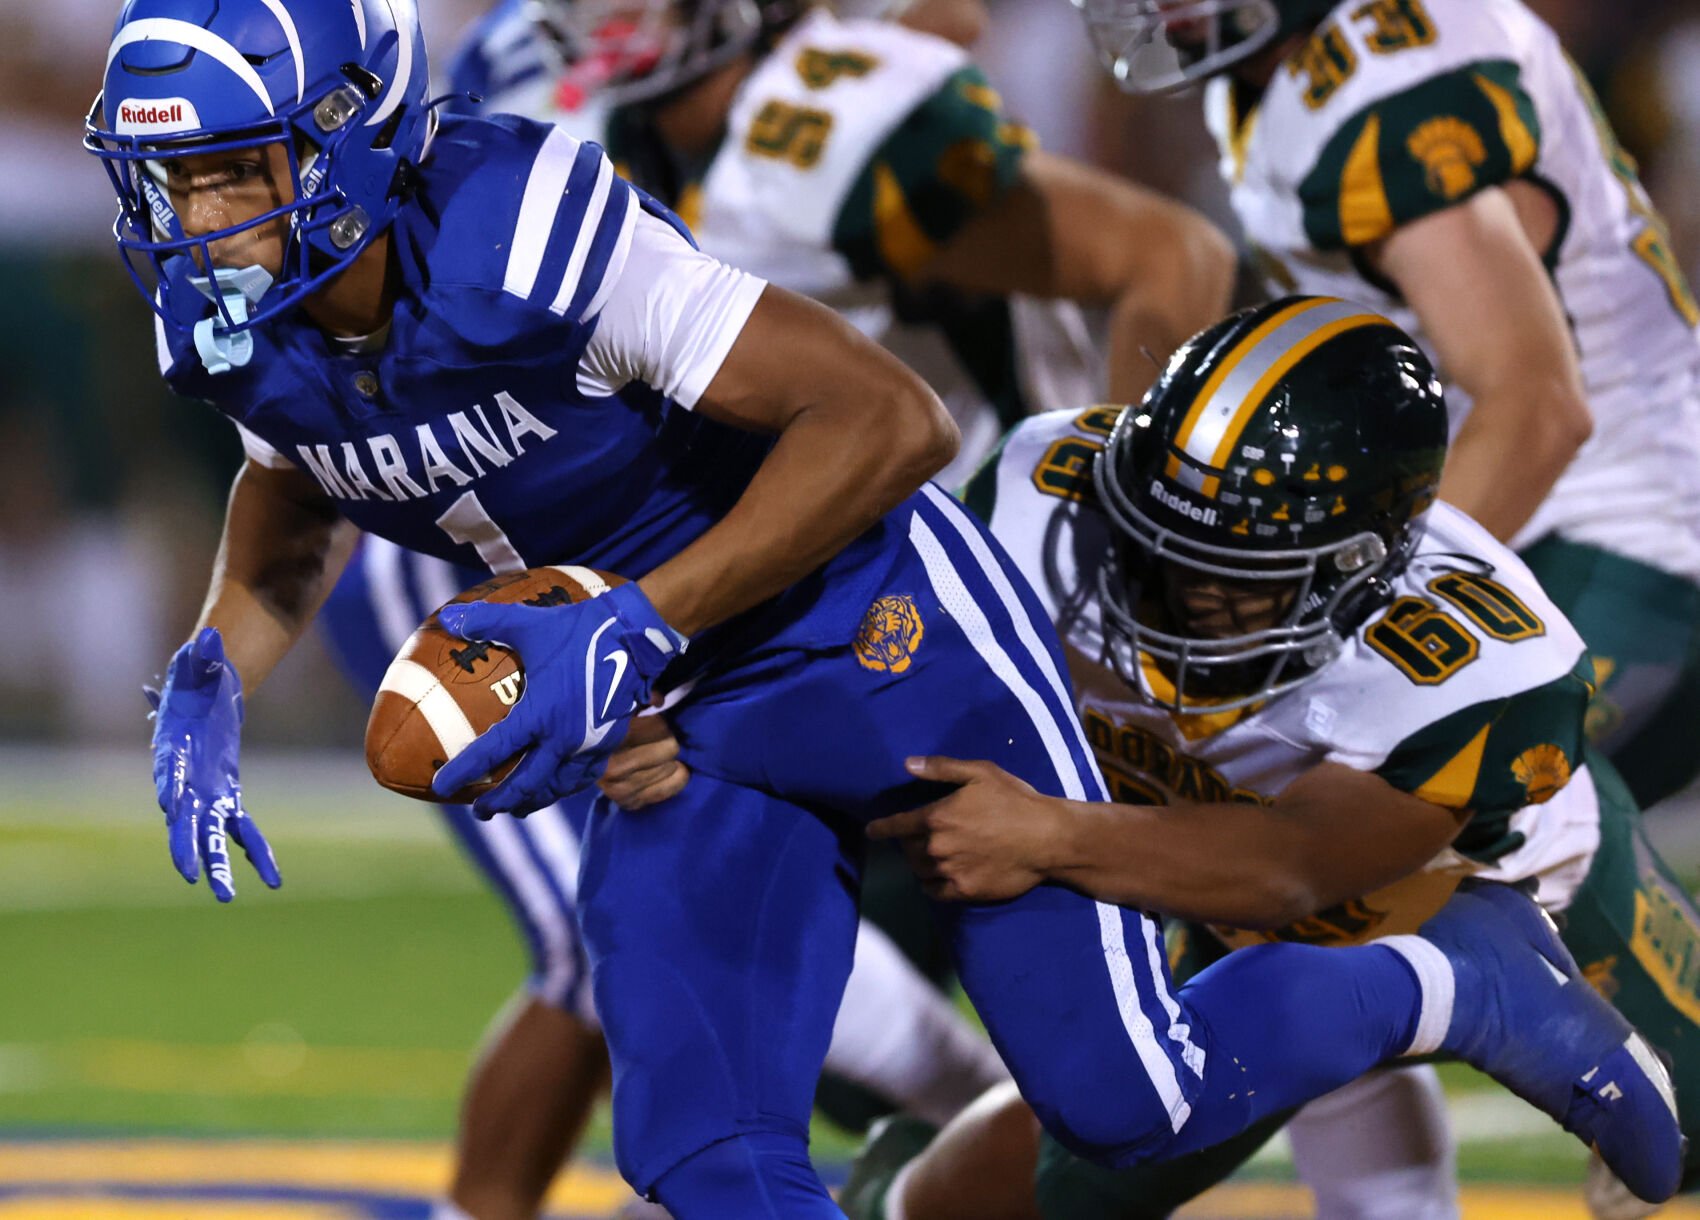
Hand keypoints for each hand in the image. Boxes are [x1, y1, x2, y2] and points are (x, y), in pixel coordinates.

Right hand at [146, 627, 280, 902]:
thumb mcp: (203, 661)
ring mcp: (206, 791)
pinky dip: (255, 851)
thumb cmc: (200, 674)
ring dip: (219, 864)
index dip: (169, 788)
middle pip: (184, 817)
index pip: (168, 772)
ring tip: (228, 897)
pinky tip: (273, 879)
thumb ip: (205, 656)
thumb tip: (213, 638)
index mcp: (173, 748)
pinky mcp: (227, 794)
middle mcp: (185, 778)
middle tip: (191, 876)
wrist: (210, 687)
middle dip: (187, 845)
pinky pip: (243, 829)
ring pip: (211, 834)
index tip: (169, 805)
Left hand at [431, 582, 686, 816]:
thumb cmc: (580, 629)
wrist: (637, 636)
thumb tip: (449, 617)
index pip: (494, 751)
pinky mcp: (609, 741)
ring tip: (518, 808)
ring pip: (558, 786)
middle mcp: (565, 738)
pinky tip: (558, 785)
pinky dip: (565, 786)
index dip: (465, 771)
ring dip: (535, 800)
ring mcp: (590, 743)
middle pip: (527, 784)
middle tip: (480, 811)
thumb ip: (486, 621)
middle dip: (501, 802)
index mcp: (541, 714)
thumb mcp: (529, 622)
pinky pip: (584, 775)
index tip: (442, 787)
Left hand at [866, 756, 1062, 901]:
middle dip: (908, 843)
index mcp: (936, 817)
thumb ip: (941, 769)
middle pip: (908, 849)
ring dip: (920, 863)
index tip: (871, 831)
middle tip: (919, 839)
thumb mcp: (980, 773)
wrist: (1046, 838)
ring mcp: (949, 872)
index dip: (881, 828)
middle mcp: (936, 847)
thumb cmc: (1014, 800)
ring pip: (919, 871)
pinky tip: (938, 879)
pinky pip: (934, 892)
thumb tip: (907, 764)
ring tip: (930, 857)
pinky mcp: (964, 892)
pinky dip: (931, 885)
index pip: (896, 826)